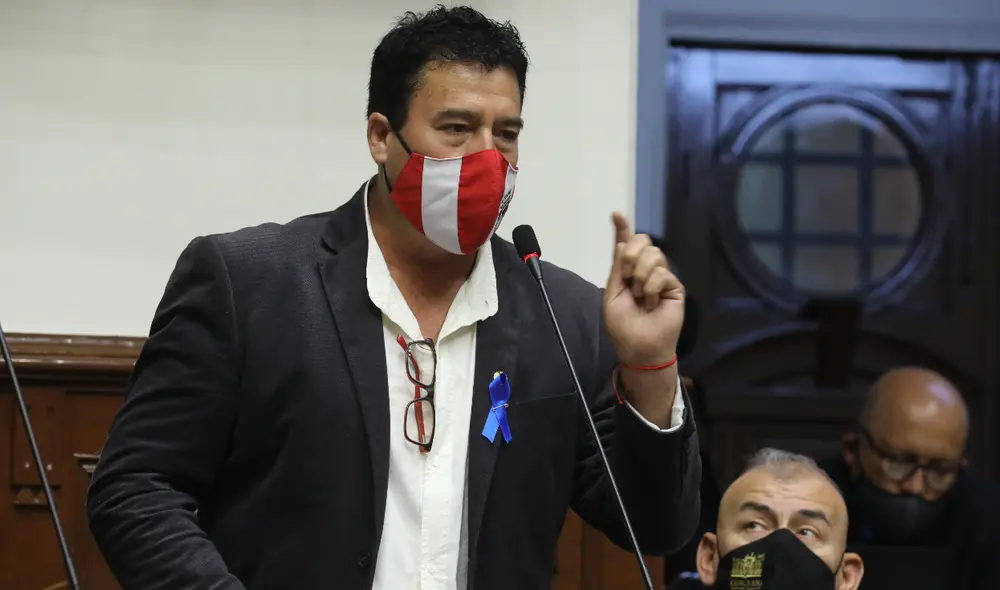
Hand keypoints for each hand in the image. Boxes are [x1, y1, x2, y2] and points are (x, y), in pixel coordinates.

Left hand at [603, 212, 684, 366]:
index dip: (622, 228)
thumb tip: (623, 242)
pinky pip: (662, 273)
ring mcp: (661, 277)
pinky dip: (651, 288)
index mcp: (627, 271)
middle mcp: (645, 270)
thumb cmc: (623, 325)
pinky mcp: (675, 286)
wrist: (639, 346)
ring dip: (640, 276)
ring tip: (640, 297)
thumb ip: (618, 268)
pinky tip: (651, 303)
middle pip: (643, 241)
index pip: (626, 245)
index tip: (616, 214)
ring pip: (654, 255)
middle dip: (631, 256)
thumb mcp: (613, 294)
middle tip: (627, 278)